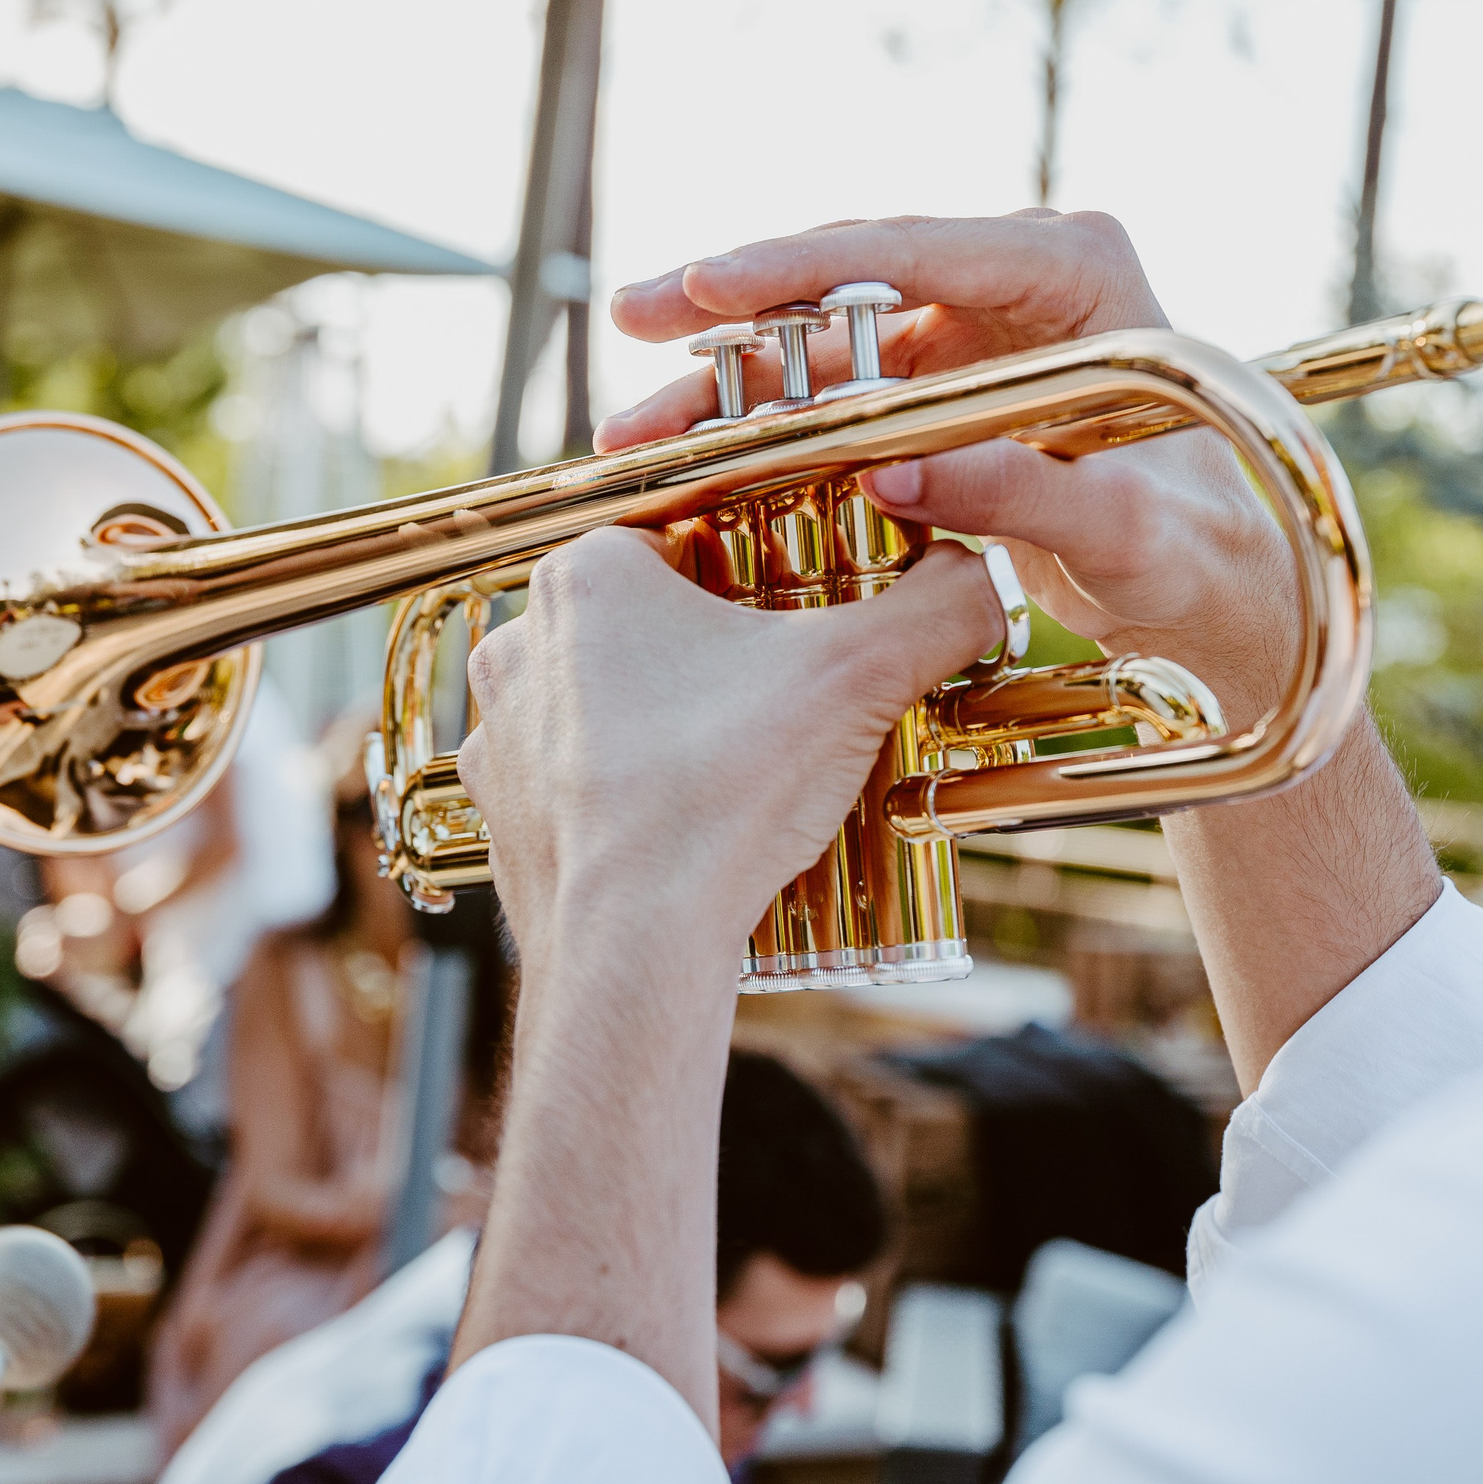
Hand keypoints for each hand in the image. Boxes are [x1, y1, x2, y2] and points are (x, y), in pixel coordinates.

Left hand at [456, 529, 1002, 963]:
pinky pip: (574, 783)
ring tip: (741, 767)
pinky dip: (625, 796)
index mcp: (587, 575)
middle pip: (648, 623)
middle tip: (787, 697)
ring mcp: (500, 734)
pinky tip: (685, 820)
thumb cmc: (722, 794)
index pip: (685, 534)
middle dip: (718, 653)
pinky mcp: (501, 814)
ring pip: (604, 704)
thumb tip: (983, 576)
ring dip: (666, 723)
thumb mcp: (859, 678)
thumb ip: (936, 607)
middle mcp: (523, 642)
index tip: (806, 614)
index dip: (758, 569)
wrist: (633, 949)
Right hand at [600, 211, 1296, 724]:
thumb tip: (890, 471)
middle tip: (634, 320)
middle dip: (733, 309)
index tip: (707, 285)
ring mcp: (972, 329)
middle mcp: (1015, 280)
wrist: (1225, 593)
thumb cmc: (1204, 553)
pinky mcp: (941, 384)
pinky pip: (832, 394)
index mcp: (1076, 270)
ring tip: (634, 431)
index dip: (800, 264)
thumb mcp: (1124, 530)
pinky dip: (764, 429)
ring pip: (823, 341)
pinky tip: (688, 460)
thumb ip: (1021, 493)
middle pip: (848, 275)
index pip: (918, 247)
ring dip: (730, 388)